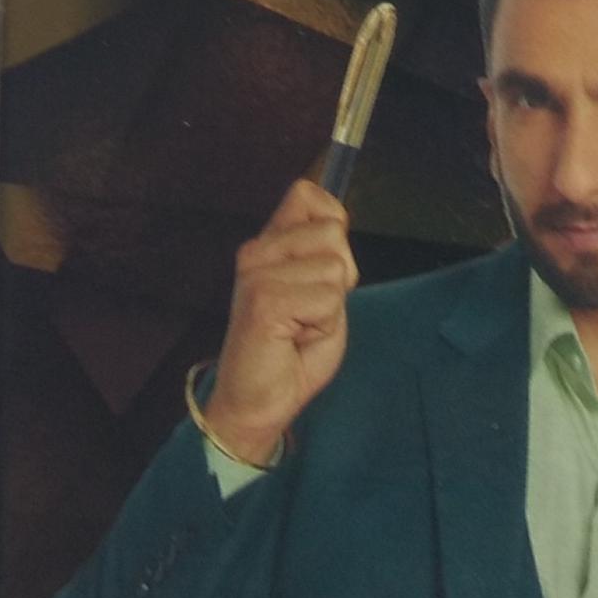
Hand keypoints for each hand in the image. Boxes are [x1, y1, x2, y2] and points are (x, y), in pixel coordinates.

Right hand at [203, 179, 358, 464]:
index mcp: (267, 244)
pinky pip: (328, 298)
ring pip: (335, 267)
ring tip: (303, 326)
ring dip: (332, 304)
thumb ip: (323, 253)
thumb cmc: (293, 351)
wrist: (258, 403)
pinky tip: (298, 339)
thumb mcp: (317, 289)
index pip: (306, 193)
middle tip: (312, 310)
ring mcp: (258, 274)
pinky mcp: (264, 301)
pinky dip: (325, 324)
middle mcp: (257, 251)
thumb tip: (339, 222)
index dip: (332, 222)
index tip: (324, 263)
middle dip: (340, 274)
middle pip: (333, 231)